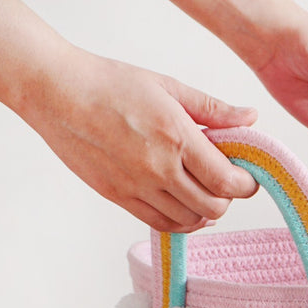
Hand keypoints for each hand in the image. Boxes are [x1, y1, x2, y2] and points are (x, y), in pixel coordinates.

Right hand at [23, 48, 257, 231]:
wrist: (56, 92)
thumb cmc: (111, 84)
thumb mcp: (169, 87)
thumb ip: (214, 109)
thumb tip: (251, 117)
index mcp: (177, 137)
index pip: (226, 180)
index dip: (246, 185)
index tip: (247, 178)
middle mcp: (159, 167)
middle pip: (213, 206)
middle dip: (229, 198)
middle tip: (226, 183)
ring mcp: (137, 186)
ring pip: (189, 220)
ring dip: (205, 211)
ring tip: (204, 192)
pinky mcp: (118, 197)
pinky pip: (161, 224)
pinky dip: (181, 221)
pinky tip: (185, 206)